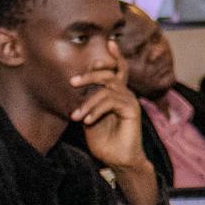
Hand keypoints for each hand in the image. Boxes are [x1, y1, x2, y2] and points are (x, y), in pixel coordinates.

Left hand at [68, 48, 159, 204]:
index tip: (108, 43)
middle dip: (90, 74)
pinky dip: (96, 110)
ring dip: (88, 101)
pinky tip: (86, 120)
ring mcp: (130, 101)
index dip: (114, 56)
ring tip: (76, 115)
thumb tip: (76, 85)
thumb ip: (88, 101)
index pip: (117, 69)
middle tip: (72, 82)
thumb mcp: (89, 116)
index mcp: (117, 93)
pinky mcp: (132, 110)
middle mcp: (125, 94)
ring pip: (107, 88)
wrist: (118, 160)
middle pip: (110, 73)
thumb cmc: (103, 141)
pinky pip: (111, 101)